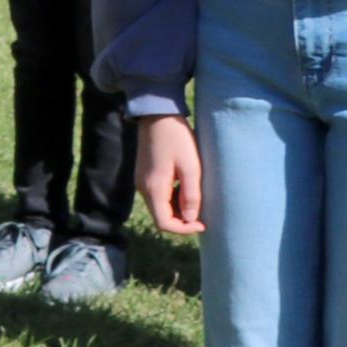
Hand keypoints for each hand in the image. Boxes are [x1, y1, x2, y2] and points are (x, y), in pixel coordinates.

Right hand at [137, 112, 203, 235]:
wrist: (157, 116)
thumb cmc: (177, 140)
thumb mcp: (191, 167)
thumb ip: (191, 195)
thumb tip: (191, 218)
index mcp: (154, 189)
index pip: (164, 223)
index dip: (184, 229)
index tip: (203, 224)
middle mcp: (143, 189)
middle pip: (161, 217)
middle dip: (182, 221)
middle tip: (204, 214)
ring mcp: (142, 182)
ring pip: (160, 208)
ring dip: (178, 211)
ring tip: (198, 201)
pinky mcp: (144, 175)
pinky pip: (158, 196)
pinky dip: (172, 201)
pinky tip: (185, 190)